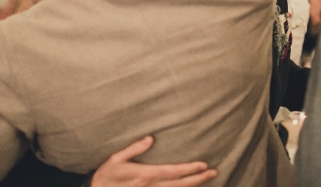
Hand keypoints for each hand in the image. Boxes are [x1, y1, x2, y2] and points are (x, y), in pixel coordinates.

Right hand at [90, 136, 217, 186]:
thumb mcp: (115, 159)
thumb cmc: (106, 177)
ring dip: (193, 186)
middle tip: (214, 172)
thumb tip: (151, 138)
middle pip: (180, 184)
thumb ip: (134, 149)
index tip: (204, 165)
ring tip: (207, 179)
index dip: (190, 169)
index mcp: (146, 175)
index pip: (173, 172)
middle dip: (198, 179)